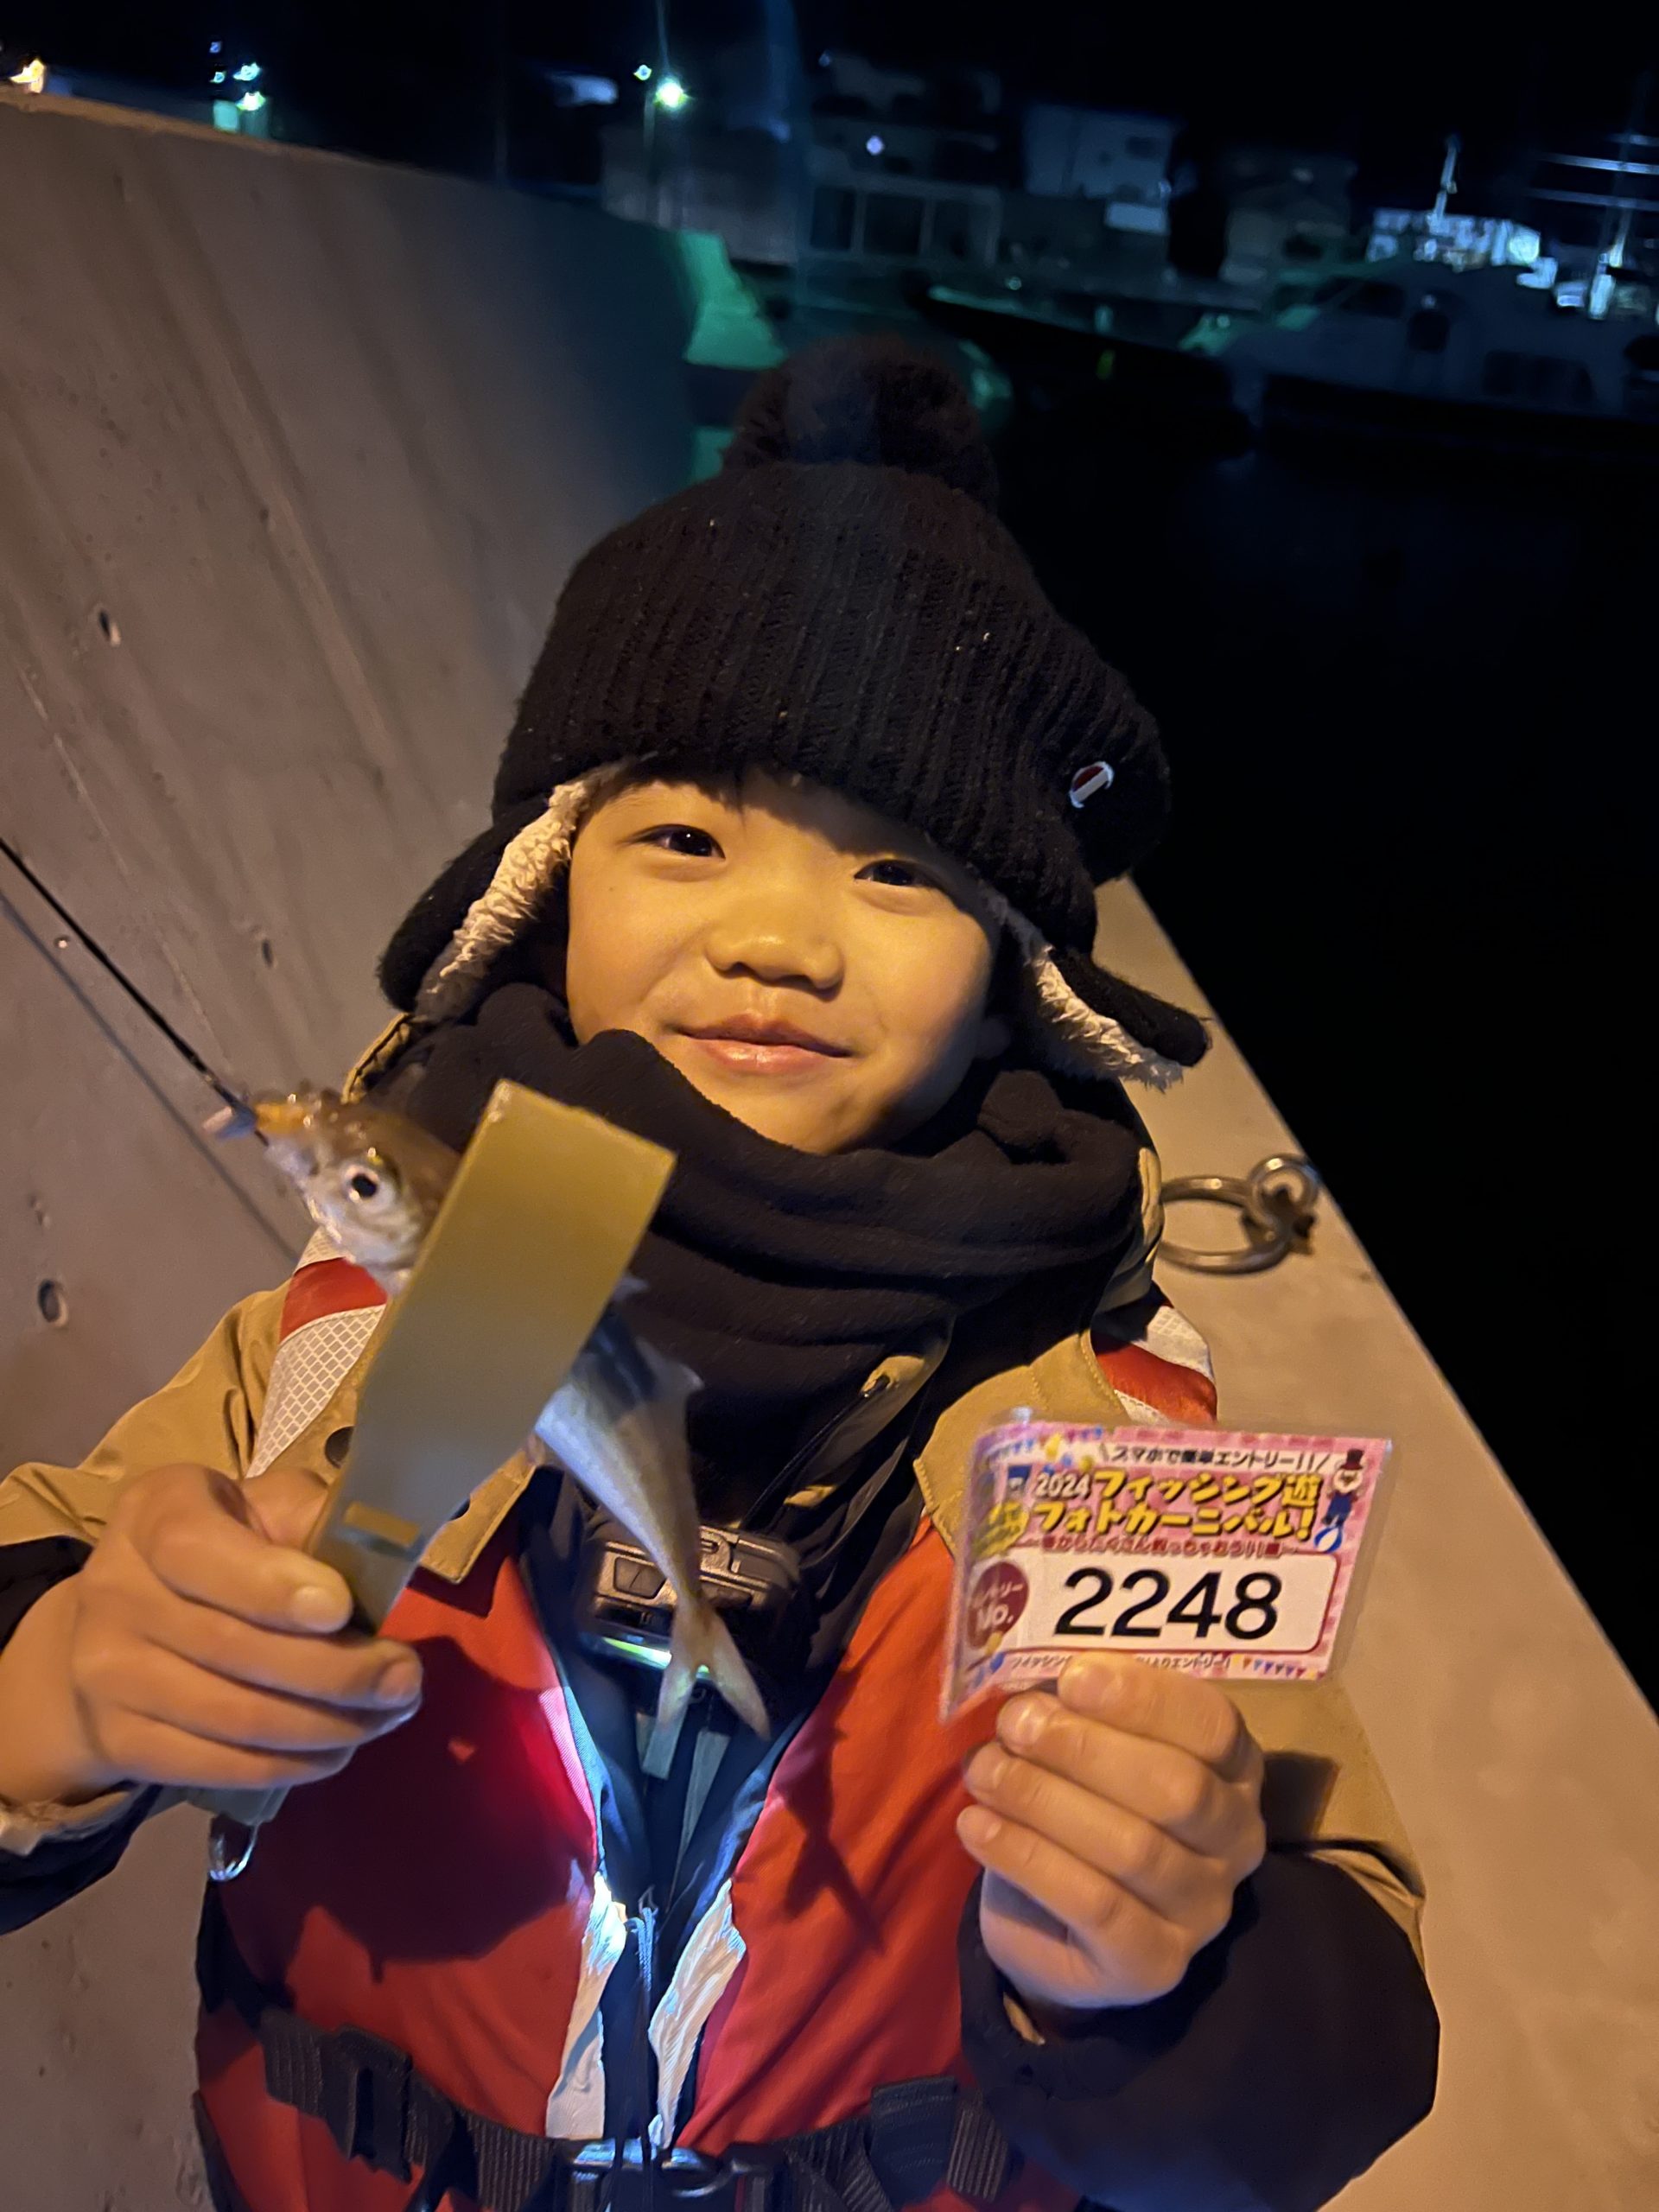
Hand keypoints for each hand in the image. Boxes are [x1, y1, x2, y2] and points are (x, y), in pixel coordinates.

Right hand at [0, 1463, 423, 1806]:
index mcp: (156, 1511)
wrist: (125, 1621)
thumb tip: (379, 1553)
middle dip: (336, 1671)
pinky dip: (290, 1765)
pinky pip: (217, 1766)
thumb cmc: (227, 1549)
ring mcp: (105, 1672)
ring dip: (327, 1726)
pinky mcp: (117, 1741)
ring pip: (233, 1717)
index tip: (340, 1609)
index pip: (195, 1551)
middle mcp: (116, 1588)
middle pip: (230, 1646)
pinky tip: (336, 1748)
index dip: (270, 1586)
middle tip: (404, 1679)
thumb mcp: (266, 1510)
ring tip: (387, 1714)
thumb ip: (312, 1521)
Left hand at [959, 1655, 1265, 2018]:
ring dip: (1043, 1799)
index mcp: (1233, 1767)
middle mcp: (1235, 1839)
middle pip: (1175, 1787)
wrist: (1055, 1924)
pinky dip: (1026, 1857)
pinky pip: (1093, 1905)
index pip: (1212, 1724)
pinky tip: (977, 1826)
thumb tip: (1033, 1698)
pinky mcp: (1156, 1965)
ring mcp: (1203, 1910)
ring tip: (984, 1771)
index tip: (1071, 1678)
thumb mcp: (1084, 1745)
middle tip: (1014, 1725)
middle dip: (1083, 1748)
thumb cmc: (1077, 1805)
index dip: (1144, 1698)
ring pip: (1131, 1847)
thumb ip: (1076, 1713)